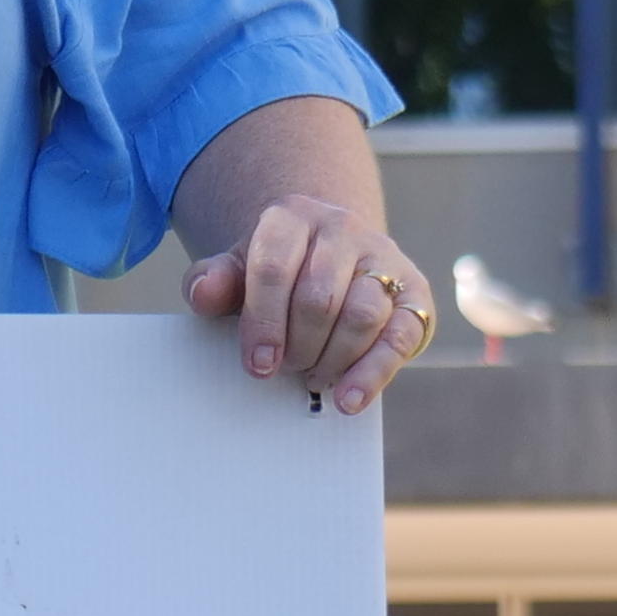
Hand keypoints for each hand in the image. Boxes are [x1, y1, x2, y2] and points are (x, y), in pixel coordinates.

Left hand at [182, 195, 434, 409]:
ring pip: (362, 315)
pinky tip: (350, 399)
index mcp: (293, 217)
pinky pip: (401, 335)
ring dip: (333, 359)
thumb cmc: (276, 273)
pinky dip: (374, 373)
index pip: (274, 267)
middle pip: (319, 298)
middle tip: (287, 368)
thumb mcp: (238, 271)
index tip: (258, 365)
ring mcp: (383, 258)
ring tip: (314, 376)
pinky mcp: (414, 292)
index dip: (263, 322)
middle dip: (299, 346)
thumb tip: (202, 293)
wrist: (328, 256)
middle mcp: (342, 229)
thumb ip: (215, 281)